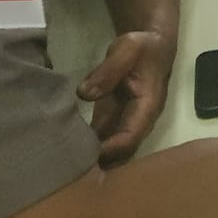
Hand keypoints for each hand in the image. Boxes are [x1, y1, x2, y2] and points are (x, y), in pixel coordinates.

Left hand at [78, 29, 175, 166]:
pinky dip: (88, 148)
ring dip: (93, 160)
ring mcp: (126, 122)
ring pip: (113, 151)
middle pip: (122, 152)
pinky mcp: (114, 120)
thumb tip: (84, 94)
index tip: (85, 156)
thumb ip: (108, 70)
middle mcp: (139, 121)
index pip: (131, 136)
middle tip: (71, 172)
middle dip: (101, 163)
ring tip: (65, 169)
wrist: (151, 45)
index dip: (110, 148)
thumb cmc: (142, 47)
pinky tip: (67, 153)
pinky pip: (103, 140)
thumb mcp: (128, 49)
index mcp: (148, 106)